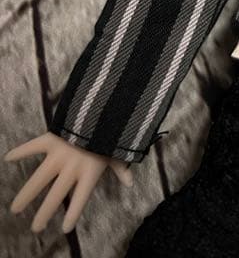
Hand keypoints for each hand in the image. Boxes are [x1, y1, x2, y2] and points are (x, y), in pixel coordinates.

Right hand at [5, 132, 132, 232]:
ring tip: (15, 209)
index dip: (73, 214)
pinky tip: (8, 158)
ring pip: (39, 179)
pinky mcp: (51, 139)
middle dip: (44, 213)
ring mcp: (60, 154)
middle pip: (56, 196)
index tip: (65, 228)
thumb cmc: (113, 131)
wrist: (106, 105)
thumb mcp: (118, 151)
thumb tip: (130, 184)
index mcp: (90, 172)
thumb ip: (121, 168)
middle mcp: (73, 167)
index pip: (80, 199)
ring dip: (26, 194)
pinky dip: (21, 150)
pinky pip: (33, 146)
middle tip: (35, 228)